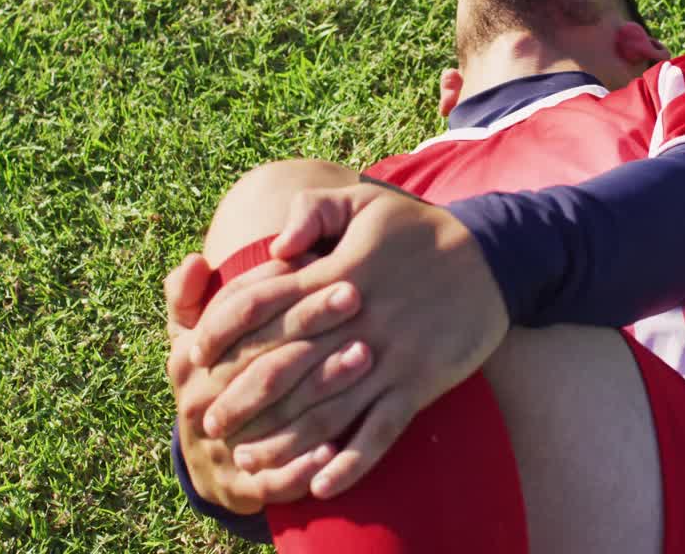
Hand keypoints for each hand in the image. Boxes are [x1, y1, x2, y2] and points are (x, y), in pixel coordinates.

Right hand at [165, 254, 366, 511]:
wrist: (211, 461)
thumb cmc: (219, 376)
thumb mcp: (192, 334)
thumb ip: (191, 294)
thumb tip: (194, 261)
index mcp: (190, 357)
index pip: (234, 314)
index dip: (273, 286)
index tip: (318, 261)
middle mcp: (201, 400)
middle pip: (261, 358)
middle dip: (309, 325)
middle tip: (355, 297)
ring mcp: (223, 445)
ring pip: (277, 413)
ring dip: (323, 385)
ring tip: (365, 356)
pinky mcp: (245, 489)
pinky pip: (276, 478)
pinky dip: (305, 465)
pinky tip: (339, 446)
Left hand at [188, 184, 509, 498]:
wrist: (493, 256)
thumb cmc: (418, 229)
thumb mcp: (365, 200)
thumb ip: (314, 213)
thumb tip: (274, 244)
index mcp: (335, 273)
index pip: (260, 302)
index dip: (219, 330)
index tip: (191, 355)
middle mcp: (355, 319)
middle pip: (282, 366)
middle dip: (239, 399)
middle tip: (206, 424)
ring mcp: (388, 355)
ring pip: (325, 408)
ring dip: (283, 441)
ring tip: (247, 463)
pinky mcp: (420, 382)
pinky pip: (382, 430)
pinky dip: (351, 461)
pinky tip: (321, 484)